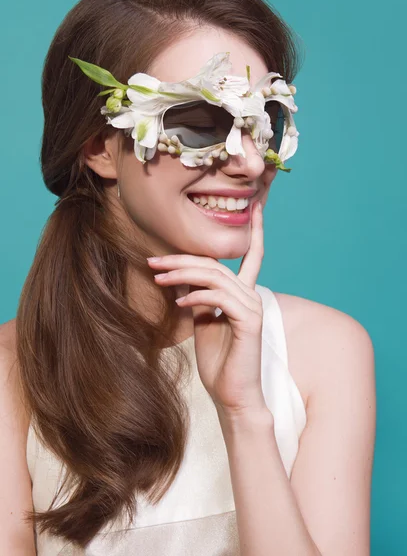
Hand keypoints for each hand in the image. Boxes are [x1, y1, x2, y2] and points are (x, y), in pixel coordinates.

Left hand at [147, 201, 267, 417]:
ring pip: (215, 277)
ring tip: (158, 278)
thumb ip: (197, 297)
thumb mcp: (202, 322)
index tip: (256, 207)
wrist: (233, 395)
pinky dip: (197, 296)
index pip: (253, 256)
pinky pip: (220, 298)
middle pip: (216, 264)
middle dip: (182, 259)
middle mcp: (251, 296)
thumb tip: (179, 276)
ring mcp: (253, 308)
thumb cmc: (219, 361)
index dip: (256, 231)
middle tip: (153, 261)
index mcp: (243, 295)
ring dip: (183, 274)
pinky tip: (180, 303)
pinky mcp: (250, 322)